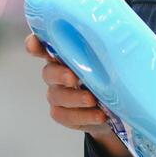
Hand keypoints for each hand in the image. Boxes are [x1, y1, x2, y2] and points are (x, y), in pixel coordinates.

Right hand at [25, 33, 132, 156]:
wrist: (111, 108)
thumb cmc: (107, 75)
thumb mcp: (109, 60)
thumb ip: (105, 50)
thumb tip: (120, 40)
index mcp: (63, 53)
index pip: (42, 45)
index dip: (35, 44)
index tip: (35, 45)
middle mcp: (55, 72)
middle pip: (48, 72)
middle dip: (60, 74)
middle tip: (73, 78)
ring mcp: (56, 94)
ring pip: (57, 95)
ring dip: (75, 98)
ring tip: (93, 100)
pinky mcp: (61, 113)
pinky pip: (65, 115)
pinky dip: (83, 116)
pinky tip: (99, 115)